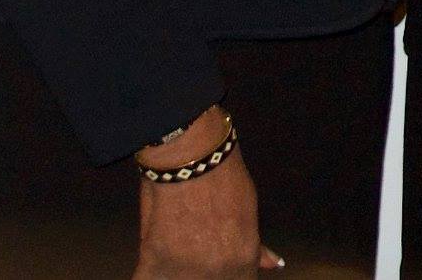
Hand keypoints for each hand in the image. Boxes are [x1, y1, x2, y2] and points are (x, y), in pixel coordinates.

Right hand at [131, 109, 280, 278]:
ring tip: (177, 251)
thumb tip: (273, 265)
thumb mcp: (248, 211)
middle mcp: (217, 271)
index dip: (229, 276)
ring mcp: (185, 269)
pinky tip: (150, 264)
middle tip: (196, 250)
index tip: (217, 267)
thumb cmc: (224, 176)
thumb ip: (255, 246)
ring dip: (176, 274)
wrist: (193, 154)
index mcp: (243, 259)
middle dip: (203, 275)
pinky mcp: (154, 261)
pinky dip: (147, 274)